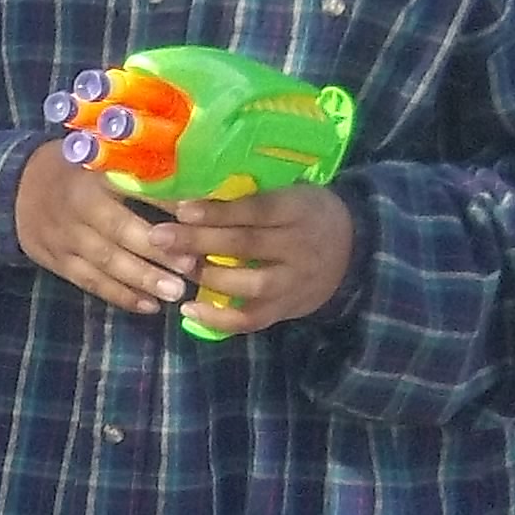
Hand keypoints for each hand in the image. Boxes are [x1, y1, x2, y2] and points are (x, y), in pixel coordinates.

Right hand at [12, 140, 198, 313]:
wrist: (16, 187)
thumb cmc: (75, 168)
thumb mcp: (101, 153)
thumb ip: (138, 166)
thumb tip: (195, 180)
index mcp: (93, 171)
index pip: (133, 187)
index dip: (165, 203)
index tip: (198, 218)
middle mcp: (77, 204)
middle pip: (118, 230)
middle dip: (156, 251)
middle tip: (190, 267)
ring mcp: (63, 236)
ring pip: (105, 261)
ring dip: (141, 278)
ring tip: (175, 292)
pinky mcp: (55, 260)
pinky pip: (89, 281)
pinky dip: (119, 295)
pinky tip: (148, 305)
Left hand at [157, 182, 355, 336]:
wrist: (356, 250)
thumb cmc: (308, 214)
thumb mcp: (291, 194)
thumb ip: (251, 199)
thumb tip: (192, 195)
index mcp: (298, 209)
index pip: (256, 209)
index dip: (217, 211)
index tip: (180, 209)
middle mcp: (299, 247)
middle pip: (245, 245)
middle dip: (198, 241)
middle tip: (158, 237)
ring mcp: (295, 282)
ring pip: (250, 284)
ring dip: (208, 277)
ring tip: (176, 267)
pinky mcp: (288, 309)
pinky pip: (252, 319)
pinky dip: (219, 319)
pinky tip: (188, 310)